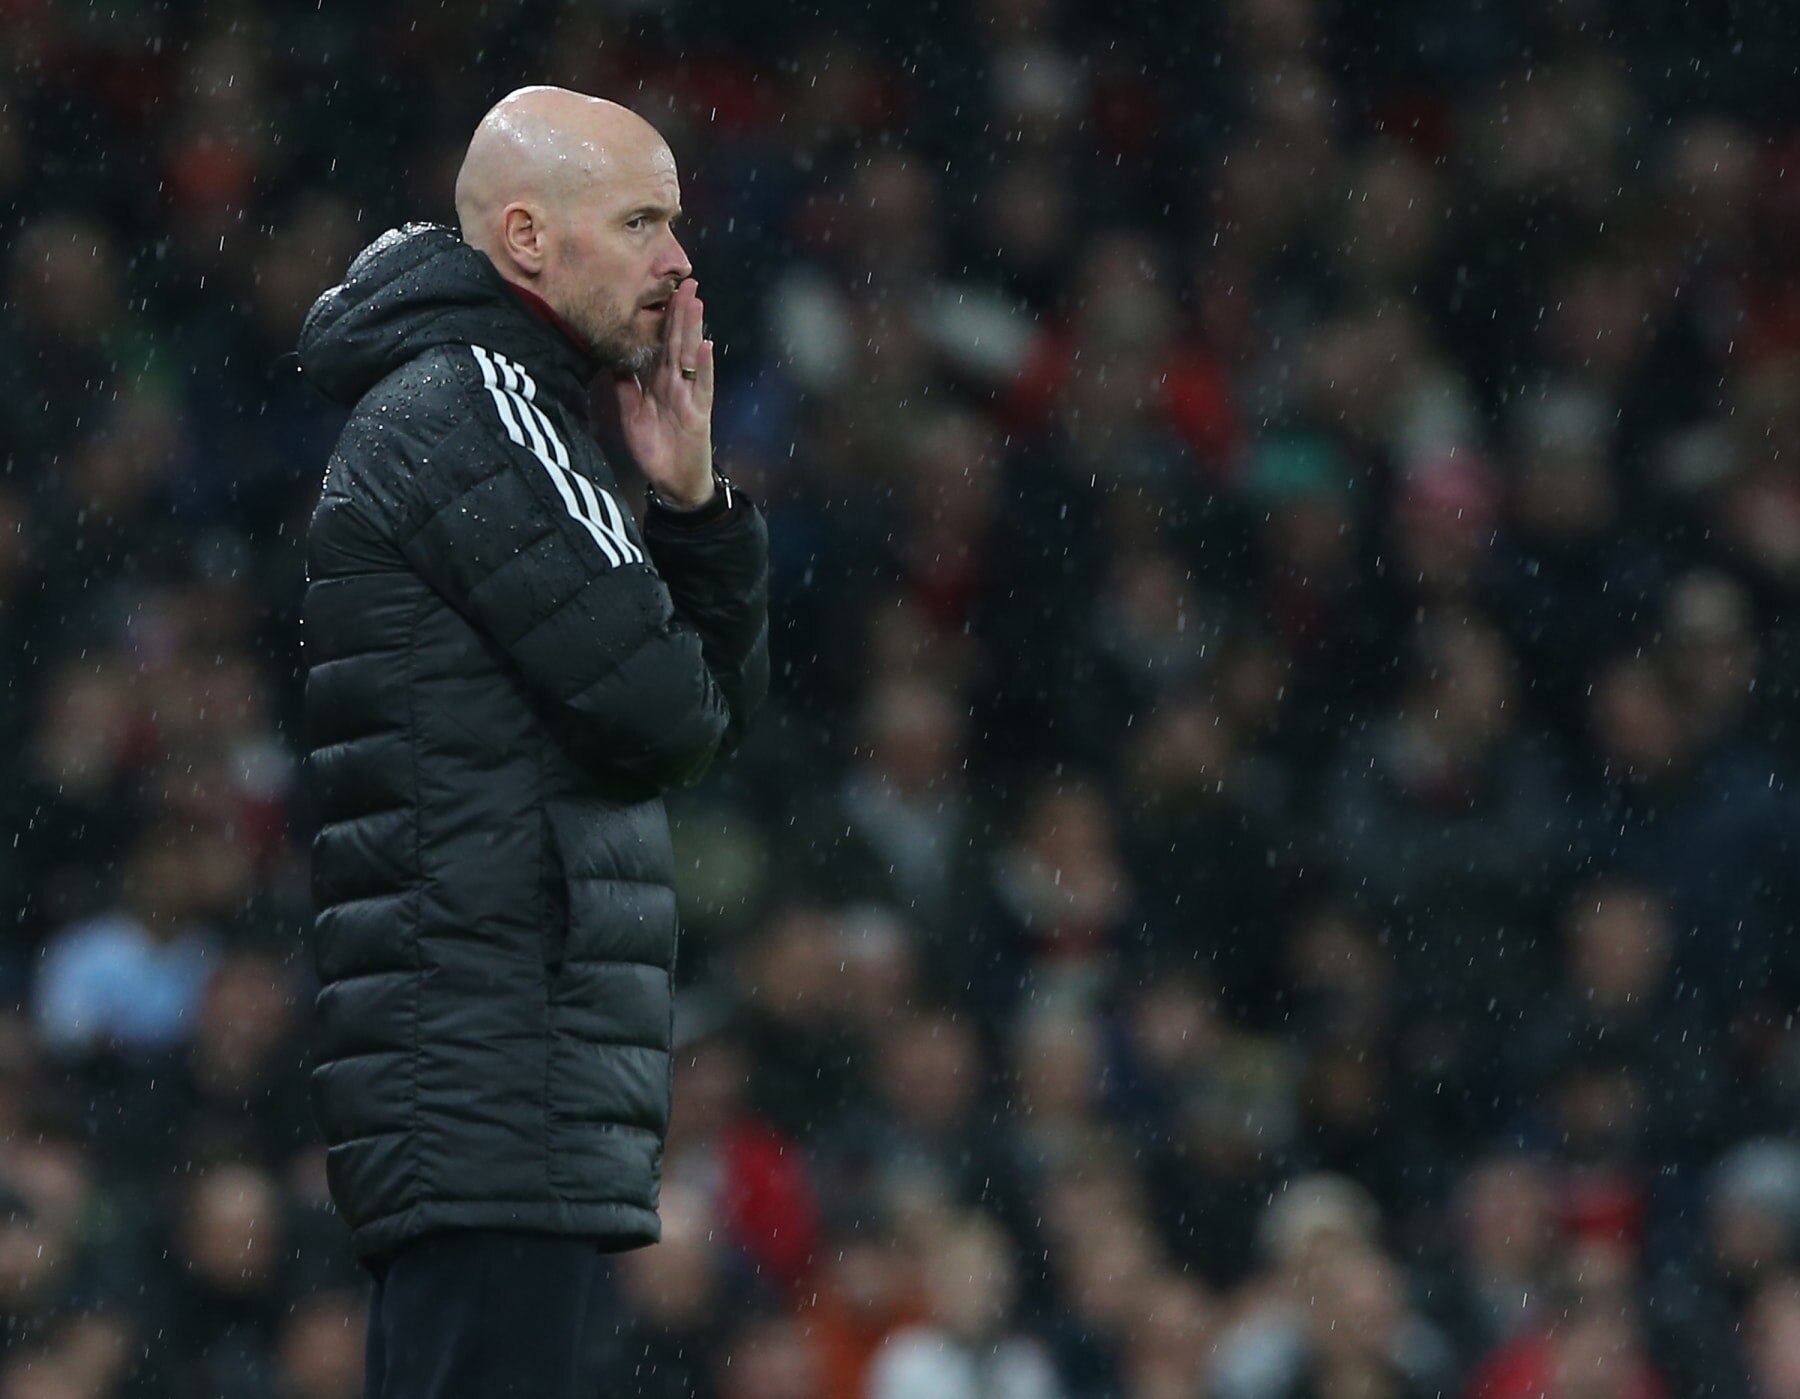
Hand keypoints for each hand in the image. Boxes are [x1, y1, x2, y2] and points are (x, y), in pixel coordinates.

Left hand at [614, 278, 714, 507]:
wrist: (673, 482)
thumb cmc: (657, 448)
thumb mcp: (632, 413)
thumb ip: (626, 385)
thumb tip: (613, 359)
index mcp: (661, 382)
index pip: (661, 343)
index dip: (662, 318)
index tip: (662, 290)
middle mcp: (677, 384)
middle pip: (677, 342)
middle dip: (681, 312)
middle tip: (685, 281)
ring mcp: (689, 396)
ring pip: (690, 357)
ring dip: (693, 329)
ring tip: (696, 301)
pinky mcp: (698, 414)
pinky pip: (701, 387)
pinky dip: (703, 367)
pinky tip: (705, 346)